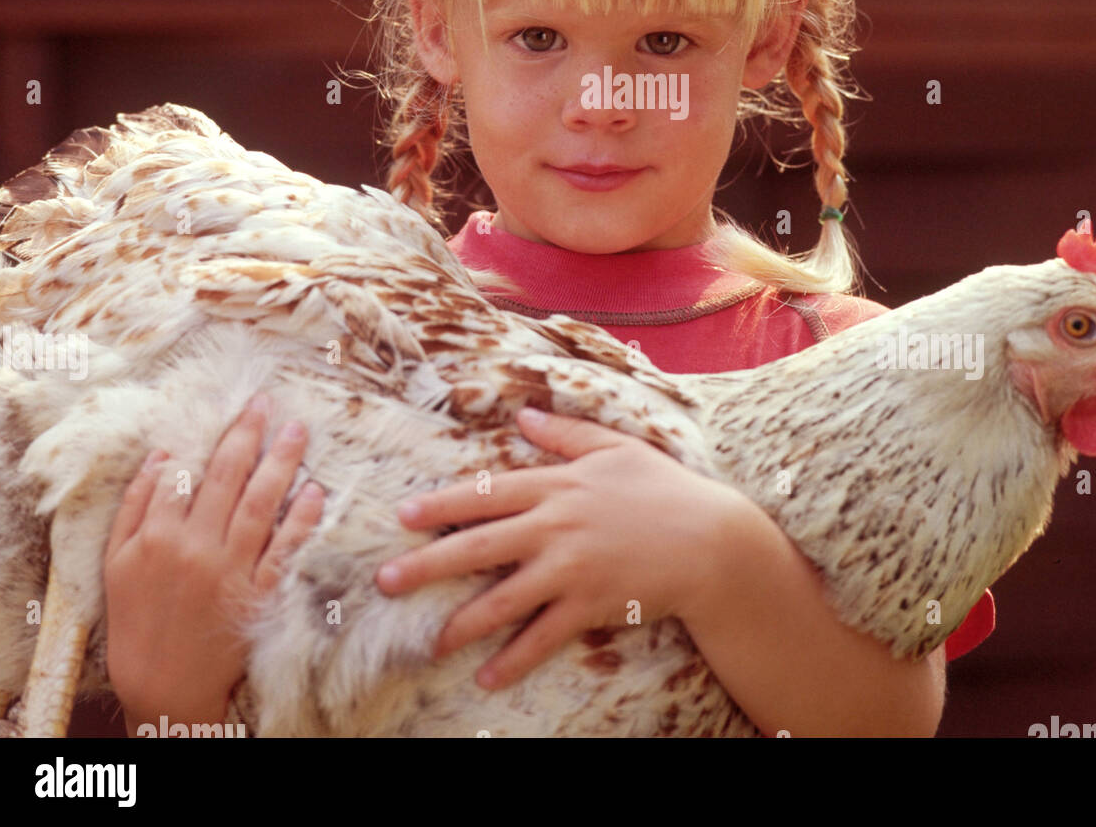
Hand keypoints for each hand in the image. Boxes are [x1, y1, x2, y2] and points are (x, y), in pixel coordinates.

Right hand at [104, 393, 323, 732]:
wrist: (161, 685)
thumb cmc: (136, 619)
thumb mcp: (117, 562)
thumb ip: (136, 507)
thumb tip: (162, 456)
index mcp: (159, 536)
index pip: (190, 472)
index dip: (215, 436)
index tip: (238, 409)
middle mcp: (196, 547)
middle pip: (228, 477)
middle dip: (250, 434)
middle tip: (268, 403)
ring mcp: (229, 571)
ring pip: (260, 504)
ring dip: (281, 462)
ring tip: (297, 430)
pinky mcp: (257, 595)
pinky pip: (284, 550)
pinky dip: (301, 519)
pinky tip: (315, 491)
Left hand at [376, 407, 746, 689]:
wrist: (711, 541)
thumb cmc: (664, 489)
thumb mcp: (616, 448)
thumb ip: (567, 434)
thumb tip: (524, 417)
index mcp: (558, 484)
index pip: (487, 493)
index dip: (443, 504)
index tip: (404, 515)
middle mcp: (556, 526)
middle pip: (479, 546)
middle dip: (428, 565)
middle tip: (385, 581)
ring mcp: (571, 569)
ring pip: (502, 600)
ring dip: (461, 623)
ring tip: (429, 643)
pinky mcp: (590, 606)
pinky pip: (543, 638)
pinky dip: (514, 661)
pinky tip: (488, 678)